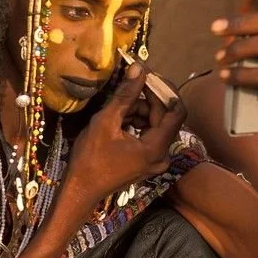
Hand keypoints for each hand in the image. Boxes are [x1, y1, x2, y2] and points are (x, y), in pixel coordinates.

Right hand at [63, 63, 185, 209]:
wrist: (80, 190)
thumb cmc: (91, 158)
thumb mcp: (106, 121)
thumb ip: (126, 94)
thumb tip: (139, 67)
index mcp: (157, 147)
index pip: (177, 111)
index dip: (166, 90)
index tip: (148, 76)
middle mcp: (163, 155)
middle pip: (165, 117)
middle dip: (148, 100)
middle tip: (128, 87)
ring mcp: (156, 160)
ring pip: (156, 125)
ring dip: (140, 111)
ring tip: (118, 107)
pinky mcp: (147, 162)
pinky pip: (149, 135)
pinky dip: (137, 123)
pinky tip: (119, 120)